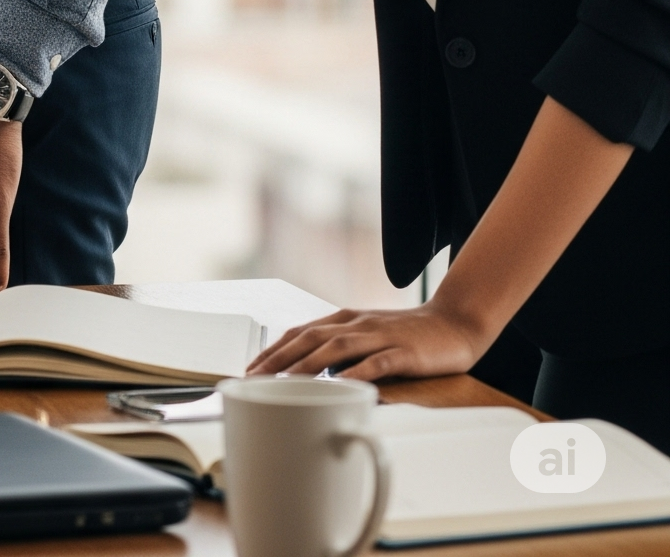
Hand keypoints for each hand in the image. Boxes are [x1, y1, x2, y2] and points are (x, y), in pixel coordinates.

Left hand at [250, 300, 491, 384]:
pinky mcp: (404, 351)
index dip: (272, 349)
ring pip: (335, 347)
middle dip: (278, 357)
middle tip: (254, 377)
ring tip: (283, 381)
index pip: (299, 331)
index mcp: (344, 320)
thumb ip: (343, 350)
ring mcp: (379, 336)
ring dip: (306, 364)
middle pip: (309, 337)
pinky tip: (340, 386)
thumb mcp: (369, 337)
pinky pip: (376, 362)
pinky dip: (356, 372)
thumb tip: (314, 372)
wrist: (455, 323)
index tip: (250, 368)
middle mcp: (356, 323)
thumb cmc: (409, 336)